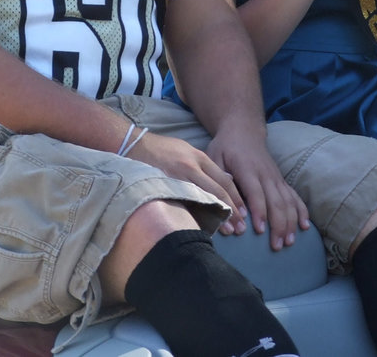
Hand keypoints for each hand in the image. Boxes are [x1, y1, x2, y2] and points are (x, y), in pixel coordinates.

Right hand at [125, 131, 249, 233]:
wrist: (132, 144)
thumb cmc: (160, 150)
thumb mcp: (185, 150)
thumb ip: (202, 166)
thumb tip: (223, 180)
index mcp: (198, 157)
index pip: (224, 180)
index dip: (236, 198)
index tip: (244, 213)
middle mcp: (190, 166)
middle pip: (218, 190)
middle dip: (231, 210)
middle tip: (240, 228)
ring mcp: (177, 176)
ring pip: (204, 199)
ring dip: (217, 216)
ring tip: (227, 231)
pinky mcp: (164, 185)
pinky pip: (183, 203)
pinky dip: (194, 216)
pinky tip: (201, 227)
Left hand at [206, 127, 310, 249]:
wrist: (243, 130)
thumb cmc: (225, 148)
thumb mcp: (215, 159)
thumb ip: (220, 181)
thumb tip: (226, 206)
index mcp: (247, 169)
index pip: (255, 193)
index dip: (259, 211)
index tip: (260, 231)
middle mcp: (265, 174)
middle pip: (276, 201)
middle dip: (278, 225)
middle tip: (276, 246)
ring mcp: (276, 177)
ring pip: (288, 201)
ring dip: (290, 222)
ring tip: (289, 242)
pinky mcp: (281, 180)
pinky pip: (294, 196)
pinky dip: (301, 211)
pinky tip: (304, 226)